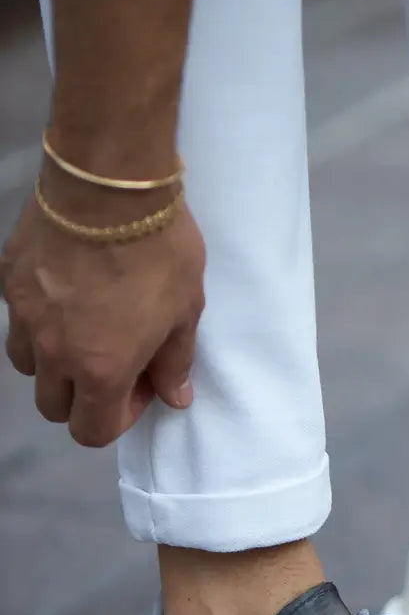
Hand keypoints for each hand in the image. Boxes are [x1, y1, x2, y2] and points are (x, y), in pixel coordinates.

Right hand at [1, 186, 205, 447]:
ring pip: (28, 366)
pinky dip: (37, 320)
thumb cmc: (159, 250)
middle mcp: (53, 352)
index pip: (92, 431)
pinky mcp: (8, 279)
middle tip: (114, 361)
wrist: (108, 183)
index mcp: (100, 370)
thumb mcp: (185, 311)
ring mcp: (23, 315)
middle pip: (53, 406)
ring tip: (85, 329)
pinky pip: (16, 318)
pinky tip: (64, 293)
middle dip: (83, 398)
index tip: (141, 385)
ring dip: (54, 363)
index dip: (120, 419)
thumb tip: (174, 397)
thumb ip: (175, 362)